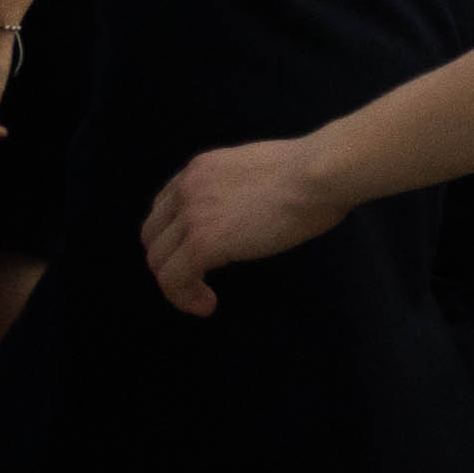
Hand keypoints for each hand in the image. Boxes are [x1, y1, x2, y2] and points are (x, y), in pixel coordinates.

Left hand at [143, 136, 352, 314]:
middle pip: (153, 236)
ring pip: (159, 262)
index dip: (174, 236)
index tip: (194, 253)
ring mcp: (192, 216)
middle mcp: (187, 188)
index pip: (163, 207)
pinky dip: (184, 298)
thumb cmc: (311, 171)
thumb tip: (246, 210)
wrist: (320, 174)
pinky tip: (207, 304)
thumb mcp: (257, 170)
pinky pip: (173, 280)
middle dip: (170, 261)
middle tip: (196, 278)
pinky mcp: (203, 243)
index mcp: (201, 168)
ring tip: (202, 297)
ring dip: (177, 284)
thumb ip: (236, 188)